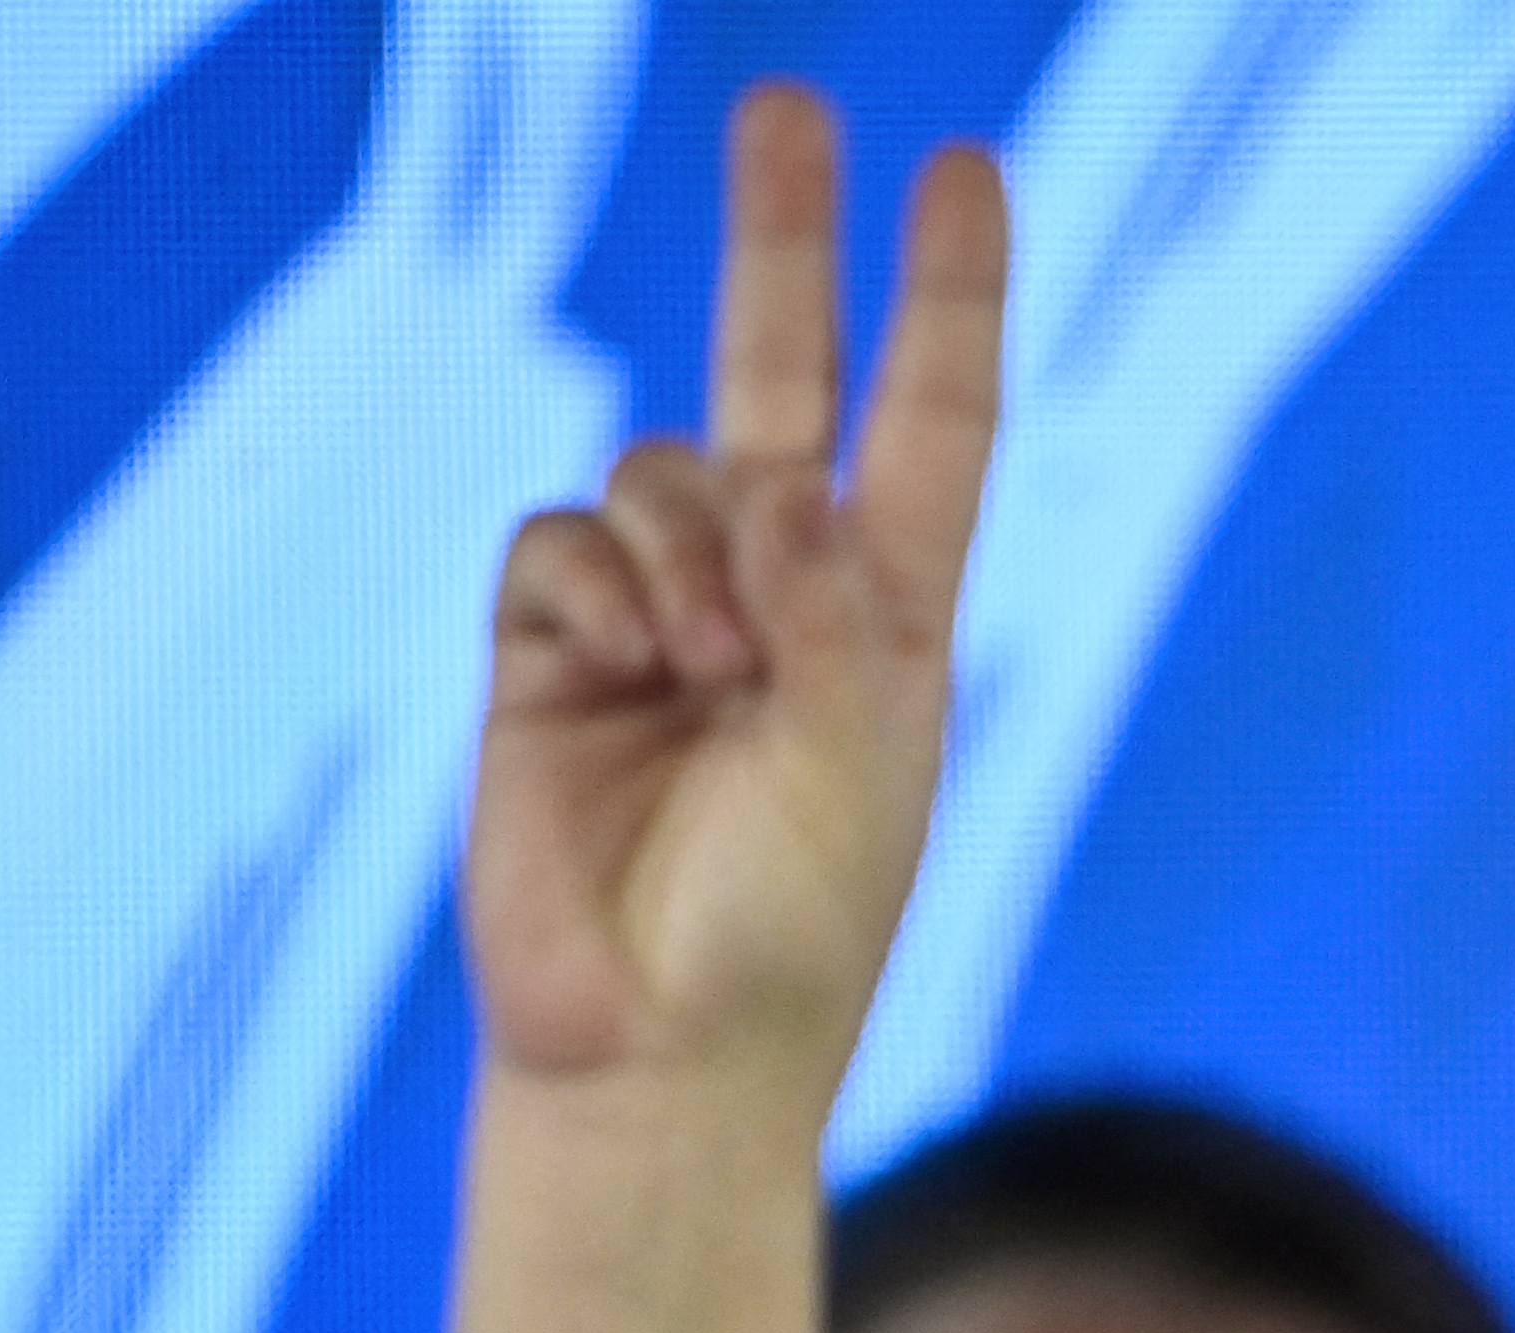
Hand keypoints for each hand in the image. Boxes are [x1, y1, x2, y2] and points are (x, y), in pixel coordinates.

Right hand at [465, 83, 1002, 1104]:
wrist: (654, 1050)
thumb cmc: (790, 938)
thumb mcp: (861, 768)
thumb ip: (835, 614)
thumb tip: (777, 480)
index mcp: (892, 622)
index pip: (929, 425)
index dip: (946, 300)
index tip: (963, 172)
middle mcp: (779, 597)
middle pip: (779, 375)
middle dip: (783, 241)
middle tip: (787, 99)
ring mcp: (660, 615)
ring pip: (657, 473)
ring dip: (684, 554)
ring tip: (697, 677)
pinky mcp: (551, 649)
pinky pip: (562, 542)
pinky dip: (594, 593)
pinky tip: (615, 677)